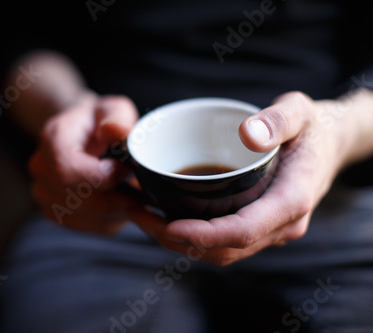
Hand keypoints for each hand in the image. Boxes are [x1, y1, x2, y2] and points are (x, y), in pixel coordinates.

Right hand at [28, 93, 143, 233]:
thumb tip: (113, 132)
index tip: (123, 169)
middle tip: (137, 183)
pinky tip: (121, 201)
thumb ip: (118, 118)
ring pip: (90, 216)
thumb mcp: (115, 109)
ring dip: (119, 208)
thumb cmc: (100, 121)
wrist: (82, 134)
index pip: (68, 169)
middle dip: (118, 196)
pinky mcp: (56, 213)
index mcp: (53, 137)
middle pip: (82, 199)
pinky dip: (114, 218)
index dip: (101, 177)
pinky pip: (91, 227)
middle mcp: (41, 167)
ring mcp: (44, 193)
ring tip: (131, 190)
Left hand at [131, 91, 349, 265]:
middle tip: (138, 215)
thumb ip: (278, 120)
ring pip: (220, 253)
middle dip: (176, 240)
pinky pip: (222, 243)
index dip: (203, 234)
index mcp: (291, 201)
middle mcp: (280, 226)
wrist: (328, 145)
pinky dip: (190, 236)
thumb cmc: (312, 128)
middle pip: (223, 250)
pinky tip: (164, 215)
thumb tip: (249, 134)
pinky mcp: (258, 227)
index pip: (242, 231)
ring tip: (141, 216)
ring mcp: (269, 231)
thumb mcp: (300, 111)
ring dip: (178, 242)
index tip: (166, 224)